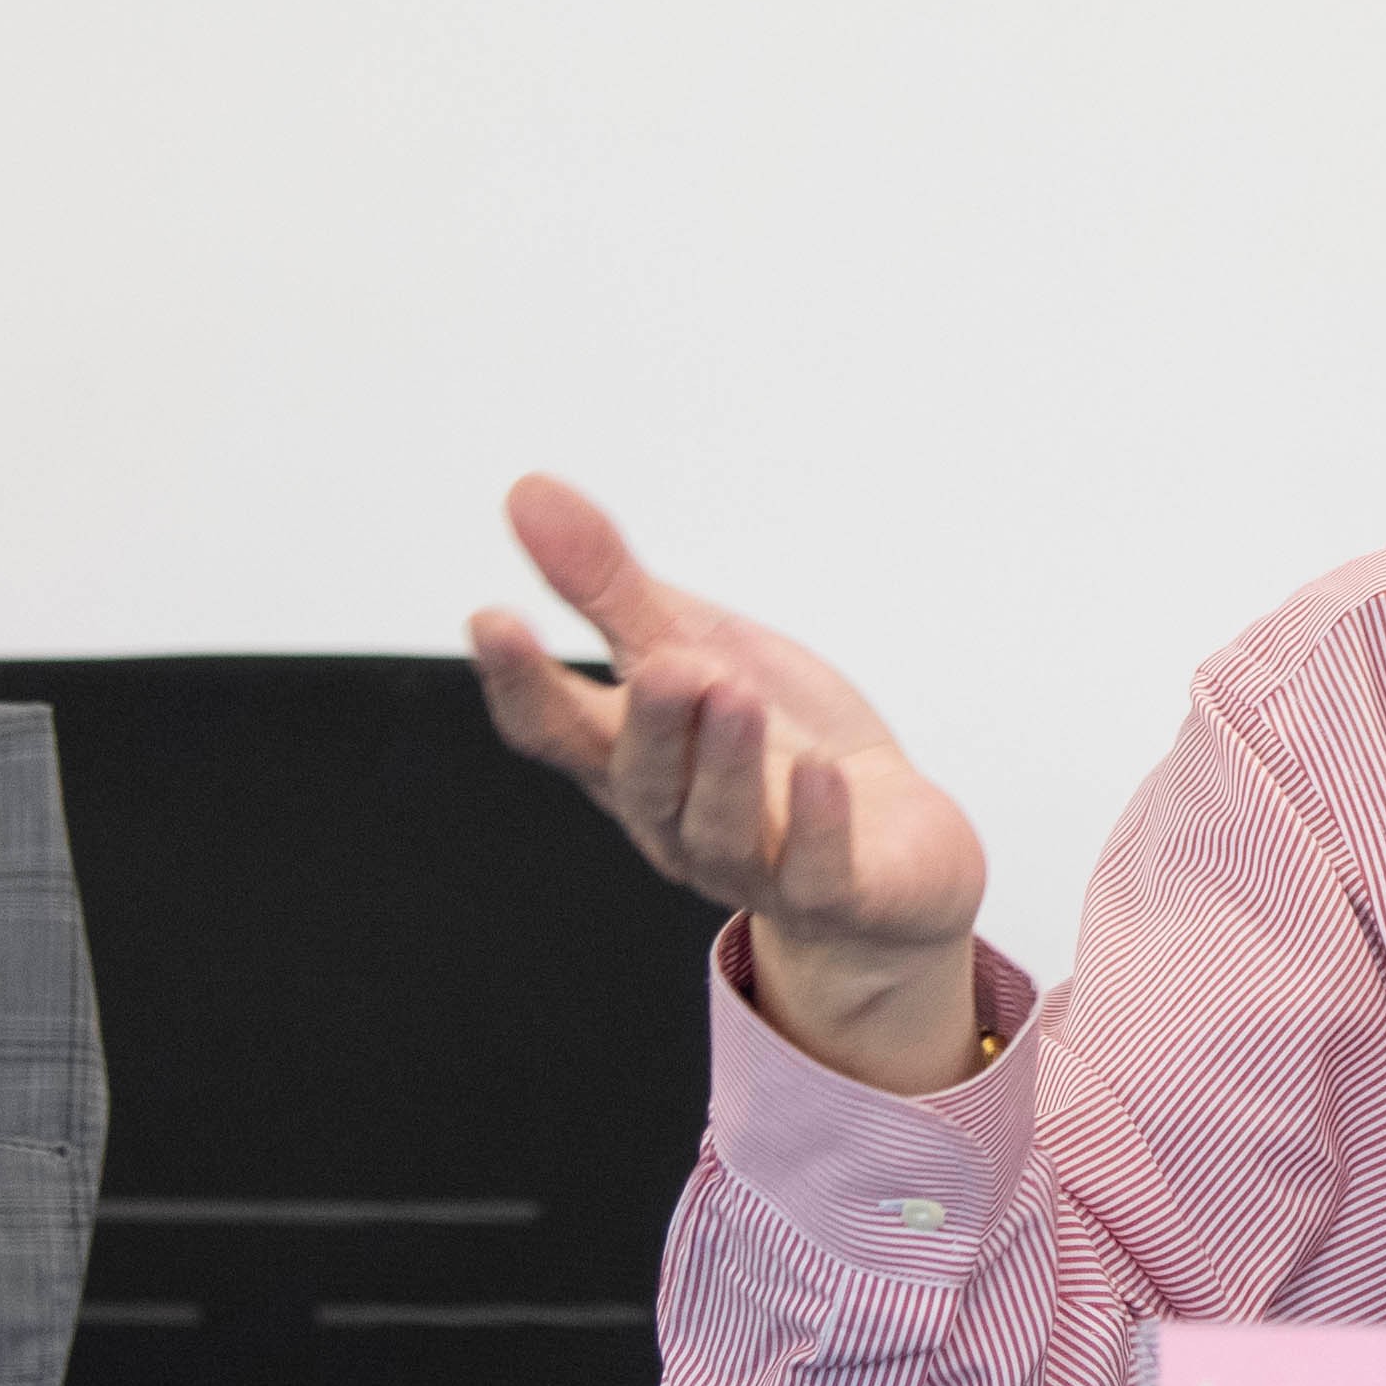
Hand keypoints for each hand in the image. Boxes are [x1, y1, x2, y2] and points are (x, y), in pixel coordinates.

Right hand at [471, 475, 992, 1093]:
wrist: (892, 845)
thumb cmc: (777, 741)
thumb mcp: (694, 643)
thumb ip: (610, 584)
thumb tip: (527, 491)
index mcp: (630, 755)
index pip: (554, 727)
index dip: (519, 681)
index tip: (493, 619)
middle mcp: (678, 818)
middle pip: (644, 781)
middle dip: (652, 725)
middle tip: (668, 665)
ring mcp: (754, 863)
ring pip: (722, 828)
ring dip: (728, 765)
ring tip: (736, 696)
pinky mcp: (833, 893)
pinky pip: (814, 873)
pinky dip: (814, 827)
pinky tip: (823, 776)